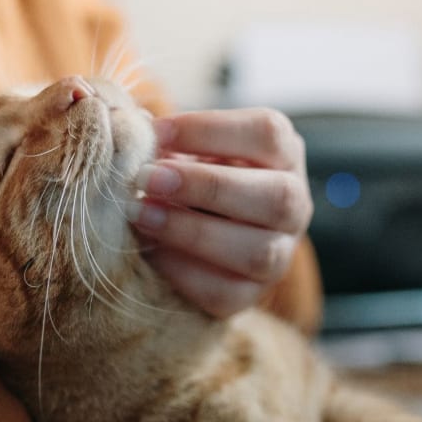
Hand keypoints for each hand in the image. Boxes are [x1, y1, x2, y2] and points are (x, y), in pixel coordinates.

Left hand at [127, 108, 312, 317]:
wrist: (193, 233)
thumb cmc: (189, 174)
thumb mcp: (186, 146)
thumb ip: (165, 137)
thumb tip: (127, 127)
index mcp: (284, 154)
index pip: (267, 133)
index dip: (210, 129)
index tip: (155, 132)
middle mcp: (295, 205)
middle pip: (276, 196)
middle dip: (207, 186)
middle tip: (147, 178)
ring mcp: (280, 254)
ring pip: (258, 252)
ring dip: (193, 232)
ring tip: (141, 214)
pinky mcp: (252, 294)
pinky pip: (226, 293)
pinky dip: (183, 272)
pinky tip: (150, 252)